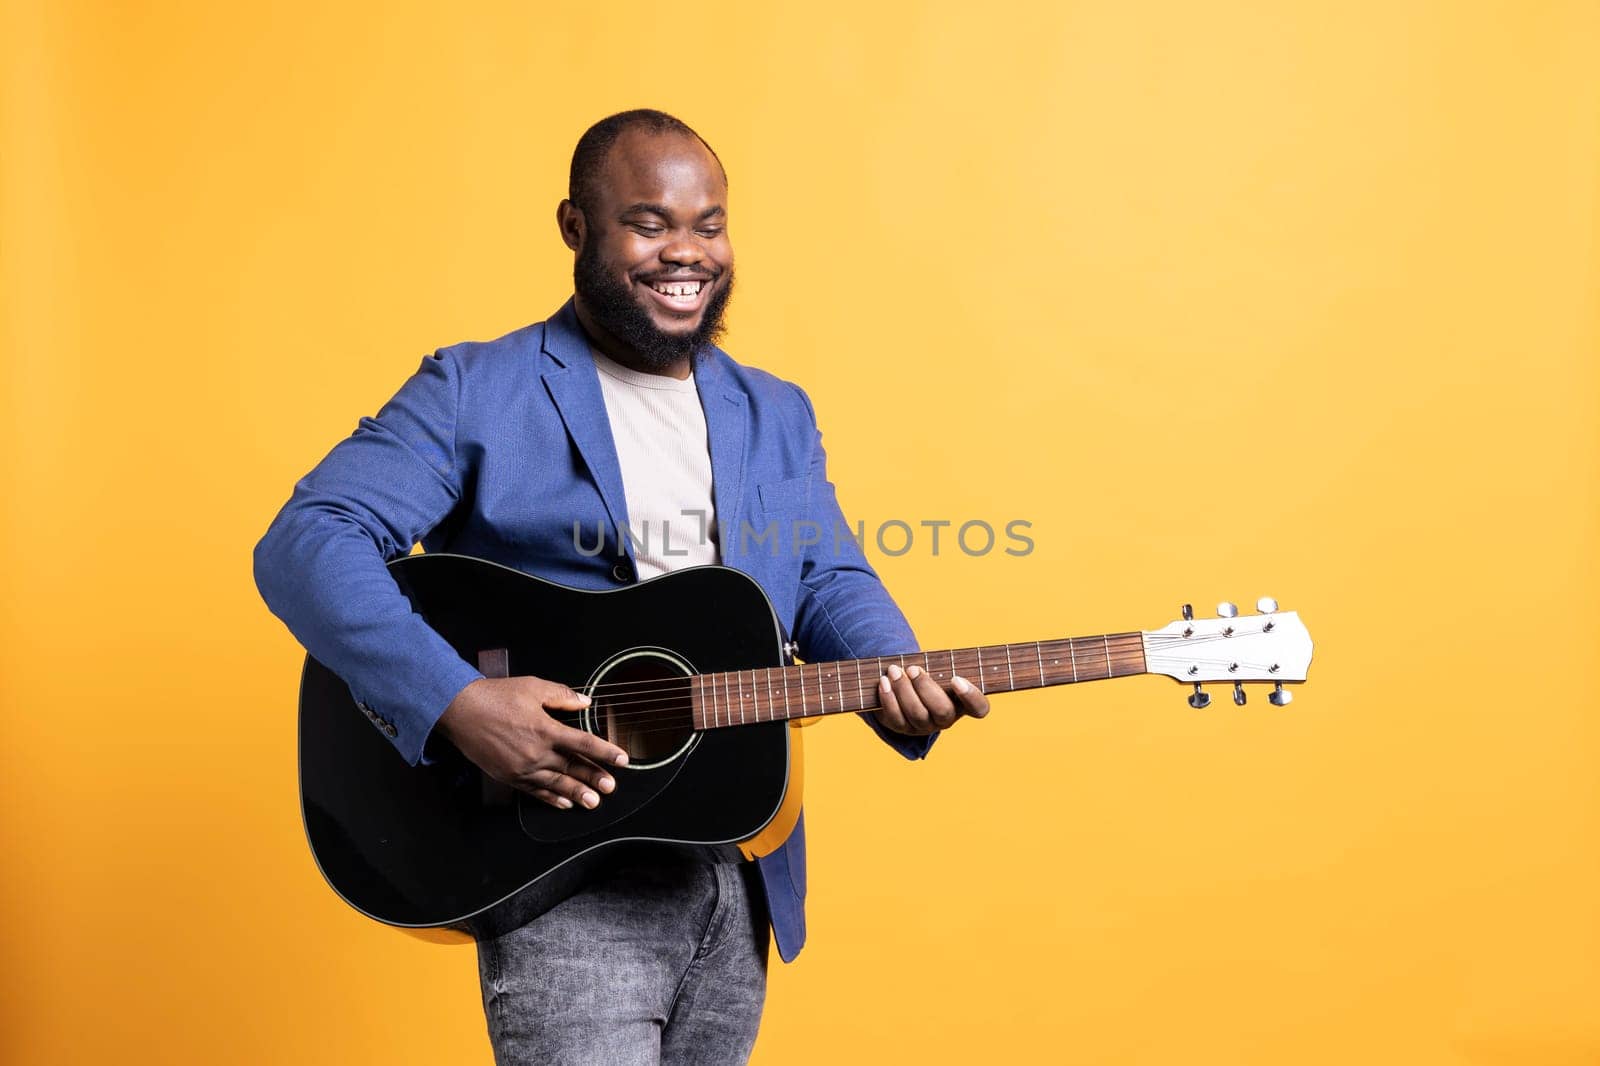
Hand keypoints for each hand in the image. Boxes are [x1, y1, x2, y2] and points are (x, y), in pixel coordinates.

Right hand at [435, 676, 627, 809]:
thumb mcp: (532, 687)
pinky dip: (551, 798)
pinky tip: (564, 803)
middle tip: (611, 787)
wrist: (459, 710)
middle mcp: (536, 752)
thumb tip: (584, 702)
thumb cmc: (495, 696)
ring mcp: (522, 767)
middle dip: (594, 778)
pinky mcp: (509, 776)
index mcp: (545, 729)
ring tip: (593, 801)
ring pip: (556, 784)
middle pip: (572, 768)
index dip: (605, 752)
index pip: (583, 743)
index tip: (622, 759)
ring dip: (577, 793)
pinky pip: (535, 791)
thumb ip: (562, 695)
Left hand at [872, 663, 988, 735]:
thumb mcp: (937, 669)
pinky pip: (896, 718)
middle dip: (925, 688)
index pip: (979, 708)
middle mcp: (946, 719)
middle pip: (942, 711)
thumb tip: (922, 665)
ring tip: (894, 670)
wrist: (901, 690)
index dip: (971, 697)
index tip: (956, 679)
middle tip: (913, 669)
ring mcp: (924, 726)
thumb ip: (940, 666)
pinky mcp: (902, 728)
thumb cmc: (926, 675)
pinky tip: (883, 682)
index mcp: (962, 703)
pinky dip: (889, 698)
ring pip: (917, 714)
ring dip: (904, 690)